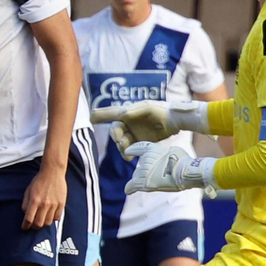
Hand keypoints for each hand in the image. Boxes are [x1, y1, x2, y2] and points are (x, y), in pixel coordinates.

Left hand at [20, 165, 66, 229]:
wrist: (53, 172)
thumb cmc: (39, 181)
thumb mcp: (28, 191)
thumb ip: (25, 204)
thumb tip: (25, 214)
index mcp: (34, 201)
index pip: (28, 219)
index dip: (25, 226)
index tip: (24, 227)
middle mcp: (44, 204)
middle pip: (38, 224)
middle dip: (34, 227)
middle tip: (32, 225)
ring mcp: (54, 205)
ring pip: (48, 222)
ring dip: (43, 223)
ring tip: (41, 220)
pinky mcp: (61, 204)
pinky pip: (57, 218)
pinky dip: (52, 219)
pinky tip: (49, 215)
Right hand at [92, 100, 208, 146]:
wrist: (175, 120)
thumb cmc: (161, 110)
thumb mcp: (148, 108)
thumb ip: (134, 110)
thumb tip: (121, 115)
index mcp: (127, 112)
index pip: (110, 113)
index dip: (100, 115)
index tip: (90, 118)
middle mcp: (128, 123)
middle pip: (115, 131)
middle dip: (116, 137)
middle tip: (121, 141)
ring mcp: (133, 133)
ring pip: (121, 142)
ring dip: (121, 147)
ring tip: (127, 151)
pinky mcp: (140, 142)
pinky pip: (129, 149)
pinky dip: (127, 154)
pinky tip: (130, 157)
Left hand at [124, 142, 215, 196]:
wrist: (183, 171)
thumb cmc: (183, 162)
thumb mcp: (174, 151)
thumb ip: (166, 154)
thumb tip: (166, 158)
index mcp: (153, 149)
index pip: (140, 148)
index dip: (133, 150)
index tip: (127, 152)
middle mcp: (145, 159)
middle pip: (140, 167)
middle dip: (144, 171)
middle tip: (155, 177)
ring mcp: (144, 171)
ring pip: (137, 176)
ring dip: (142, 179)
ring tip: (153, 183)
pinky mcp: (144, 183)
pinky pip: (132, 185)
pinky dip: (129, 188)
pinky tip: (127, 191)